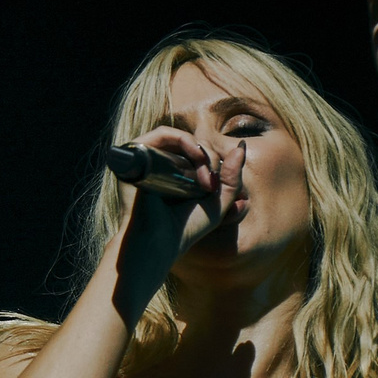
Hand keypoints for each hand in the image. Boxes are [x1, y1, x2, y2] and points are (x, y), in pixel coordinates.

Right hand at [113, 126, 247, 290]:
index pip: (199, 153)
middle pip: (191, 145)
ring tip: (204, 176)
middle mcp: (161, 165)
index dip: (214, 162)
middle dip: (209, 159)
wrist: (159, 243)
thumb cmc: (186, 228)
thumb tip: (241, 146)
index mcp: (178, 174)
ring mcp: (148, 159)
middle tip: (211, 185)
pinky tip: (194, 156)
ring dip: (199, 150)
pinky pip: (162, 134)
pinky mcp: (136, 156)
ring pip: (180, 138)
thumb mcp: (218, 202)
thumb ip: (232, 176)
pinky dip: (182, 139)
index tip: (216, 187)